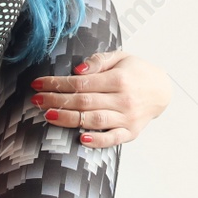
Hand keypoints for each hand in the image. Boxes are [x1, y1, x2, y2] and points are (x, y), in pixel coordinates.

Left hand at [31, 50, 170, 147]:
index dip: (57, 84)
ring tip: (49, 115)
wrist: (161, 90)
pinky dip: (97, 141)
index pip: (81, 83)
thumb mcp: (120, 57)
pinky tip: (80, 139)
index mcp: (119, 79)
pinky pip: (112, 139)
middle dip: (56, 101)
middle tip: (36, 100)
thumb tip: (76, 71)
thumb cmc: (136, 71)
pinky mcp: (131, 132)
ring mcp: (127, 118)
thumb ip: (98, 61)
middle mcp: (123, 100)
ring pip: (93, 120)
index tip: (38, 84)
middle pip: (83, 102)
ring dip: (69, 119)